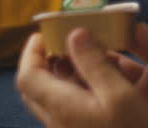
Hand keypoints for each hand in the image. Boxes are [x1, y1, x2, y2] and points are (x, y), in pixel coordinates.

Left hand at [16, 23, 147, 127]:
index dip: (33, 48)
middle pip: (41, 83)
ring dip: (75, 68)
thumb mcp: (119, 94)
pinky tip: (116, 76)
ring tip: (101, 50)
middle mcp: (59, 121)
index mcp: (61, 108)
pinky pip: (79, 103)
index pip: (28, 74)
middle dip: (55, 55)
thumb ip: (94, 62)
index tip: (50, 28)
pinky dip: (90, 84)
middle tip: (74, 35)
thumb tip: (75, 34)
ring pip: (61, 93)